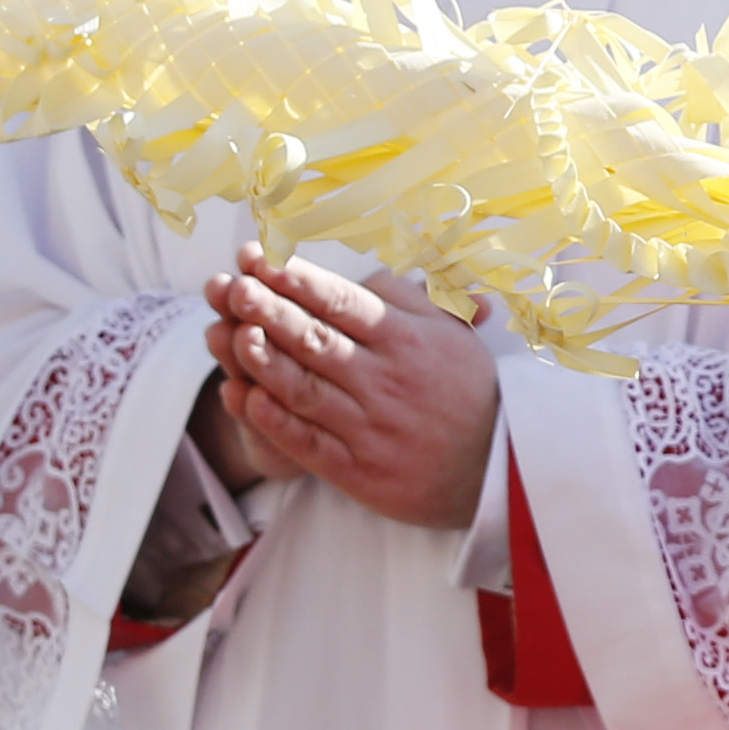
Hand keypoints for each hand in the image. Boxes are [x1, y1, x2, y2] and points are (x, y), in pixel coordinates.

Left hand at [203, 245, 500, 529]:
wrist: (500, 468)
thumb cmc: (471, 392)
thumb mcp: (453, 334)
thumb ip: (408, 301)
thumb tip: (365, 277)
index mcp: (407, 341)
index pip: (345, 303)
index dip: (301, 281)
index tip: (265, 260)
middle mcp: (385, 380)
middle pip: (315, 340)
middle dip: (269, 311)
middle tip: (233, 288)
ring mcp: (368, 426)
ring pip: (303, 388)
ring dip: (263, 361)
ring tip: (228, 334)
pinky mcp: (357, 469)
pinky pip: (306, 442)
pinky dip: (273, 420)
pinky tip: (245, 398)